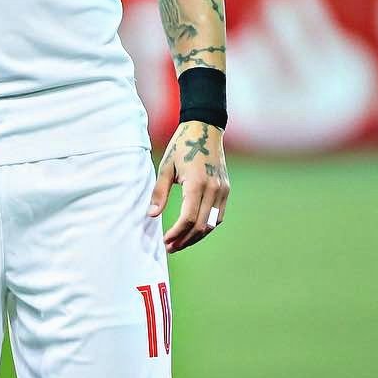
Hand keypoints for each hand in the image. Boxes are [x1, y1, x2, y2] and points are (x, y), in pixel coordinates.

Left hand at [148, 121, 229, 251]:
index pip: (189, 218)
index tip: (165, 241)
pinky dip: (206, 226)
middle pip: (201, 225)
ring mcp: (223, 190)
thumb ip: (159, 192)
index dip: (177, 233)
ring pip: (212, 224)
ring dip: (196, 236)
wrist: (205, 129)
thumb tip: (151, 215)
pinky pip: (218, 215)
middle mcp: (214, 189)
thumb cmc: (181, 147)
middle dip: (185, 240)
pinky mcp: (226, 190)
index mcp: (197, 182)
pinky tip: (193, 230)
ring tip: (180, 243)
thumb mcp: (166, 166)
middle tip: (170, 247)